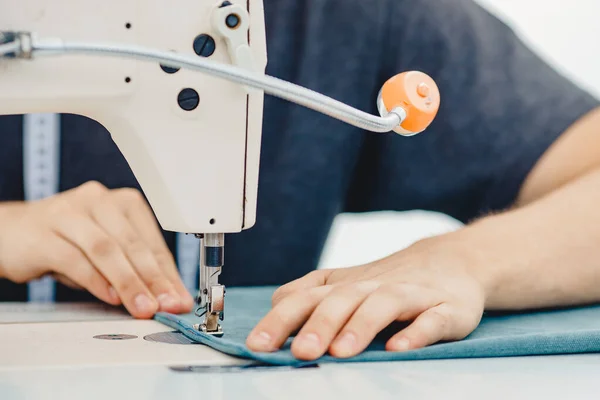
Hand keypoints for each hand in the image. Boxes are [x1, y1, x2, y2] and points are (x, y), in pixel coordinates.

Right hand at [0, 181, 193, 317]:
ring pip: (107, 250)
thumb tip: (166, 297)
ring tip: (142, 306)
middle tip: (166, 305)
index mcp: (123, 202)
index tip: (179, 299)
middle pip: (133, 244)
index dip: (168, 274)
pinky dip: (96, 281)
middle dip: (154, 279)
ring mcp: (70, 213)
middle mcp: (99, 201)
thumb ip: (136, 270)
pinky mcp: (44, 233)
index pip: (152, 242)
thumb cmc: (69, 241)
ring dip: (129, 282)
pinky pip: (75, 259)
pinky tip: (109, 297)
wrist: (14, 232)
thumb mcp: (109, 252)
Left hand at [246, 237, 485, 359]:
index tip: (257, 344)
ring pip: (383, 305)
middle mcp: (373, 287)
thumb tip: (273, 311)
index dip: (280, 319)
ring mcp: (410, 296)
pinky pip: (432, 320)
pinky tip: (399, 348)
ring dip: (361, 326)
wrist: (451, 260)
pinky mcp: (445, 308)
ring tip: (341, 352)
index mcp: (345, 286)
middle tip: (300, 352)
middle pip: (342, 299)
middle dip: (319, 325)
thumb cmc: (388, 281)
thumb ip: (309, 295)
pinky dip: (416, 333)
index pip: (306, 298)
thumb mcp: (345, 284)